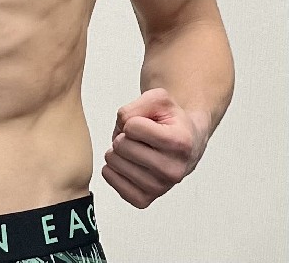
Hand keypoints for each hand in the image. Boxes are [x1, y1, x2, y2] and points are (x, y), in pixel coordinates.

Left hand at [102, 88, 207, 208]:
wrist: (186, 143)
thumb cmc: (171, 121)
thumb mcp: (158, 99)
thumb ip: (136, 106)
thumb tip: (122, 128)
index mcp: (180, 142)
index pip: (132, 126)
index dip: (132, 120)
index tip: (146, 124)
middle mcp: (173, 170)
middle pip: (122, 146)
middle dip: (122, 135)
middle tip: (137, 138)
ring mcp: (160, 188)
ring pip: (114, 163)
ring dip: (117, 151)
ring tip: (134, 149)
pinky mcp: (145, 199)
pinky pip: (113, 182)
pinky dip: (112, 170)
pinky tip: (125, 163)